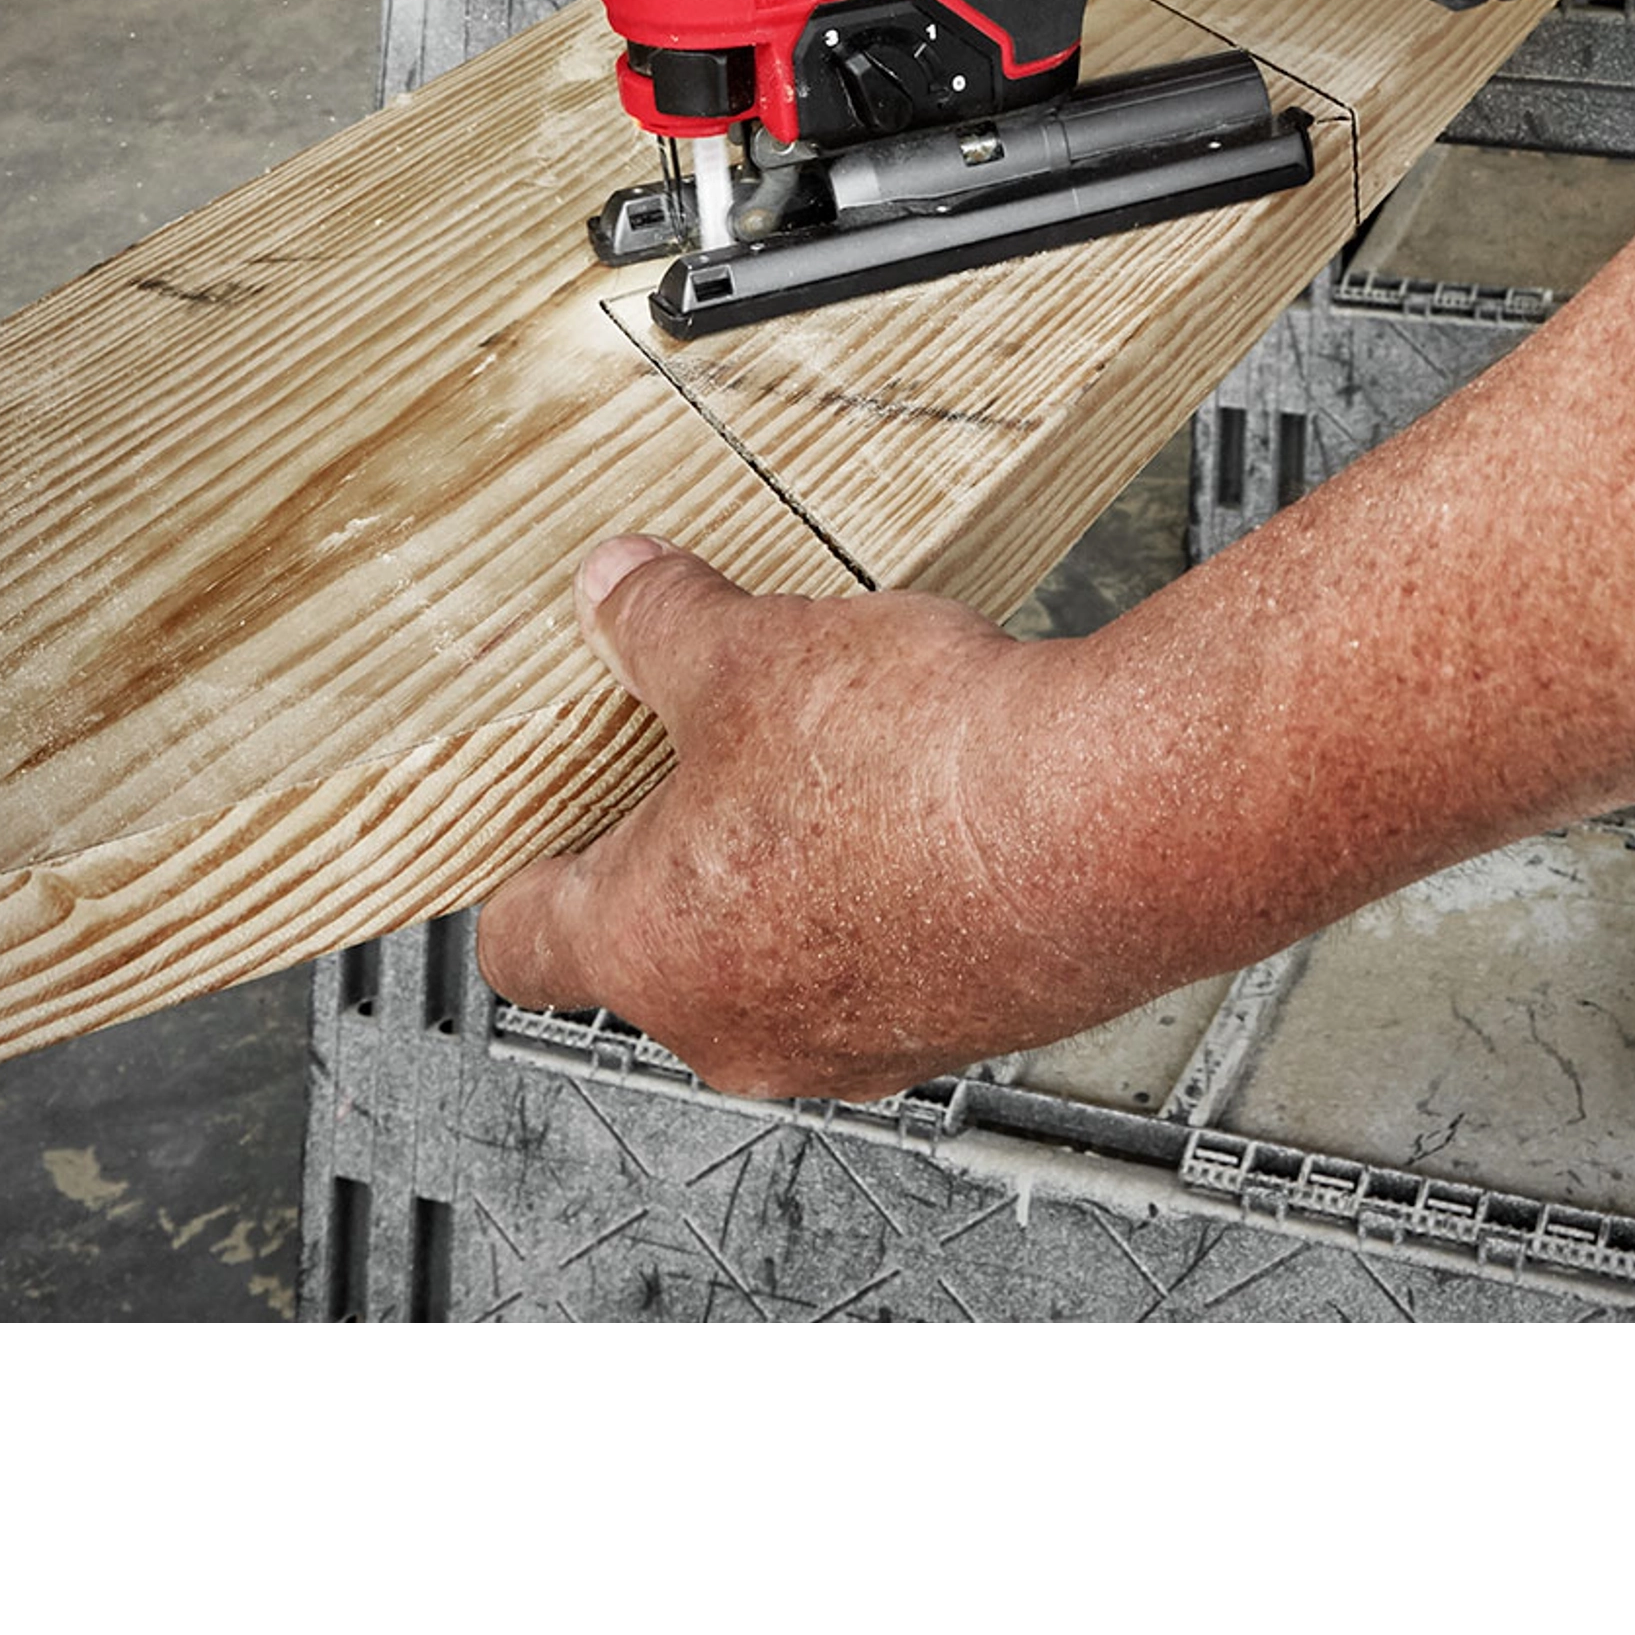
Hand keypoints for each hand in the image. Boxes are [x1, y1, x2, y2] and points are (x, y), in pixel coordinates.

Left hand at [476, 534, 1114, 1097]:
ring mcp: (855, 1042)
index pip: (521, 943)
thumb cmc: (922, 768)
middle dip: (675, 850)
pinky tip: (929, 802)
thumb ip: (660, 623)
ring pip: (777, 962)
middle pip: (652, 952)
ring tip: (835, 762)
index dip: (521, 865)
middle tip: (707, 752)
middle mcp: (739, 1027)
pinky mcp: (960, 1024)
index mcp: (648, 948)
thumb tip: (615, 591)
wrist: (1114, 820)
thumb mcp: (752, 650)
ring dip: (792, 875)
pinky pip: (885, 964)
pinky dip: (890, 895)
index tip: (538, 816)